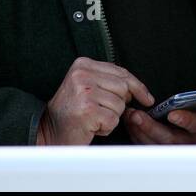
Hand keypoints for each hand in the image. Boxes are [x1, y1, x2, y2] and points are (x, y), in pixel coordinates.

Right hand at [37, 57, 152, 145]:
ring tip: (92, 118)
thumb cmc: (71, 111)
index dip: (137, 86)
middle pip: (123, 88)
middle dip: (118, 104)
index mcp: (83, 64)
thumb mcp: (88, 87)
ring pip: (120, 105)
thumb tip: (139, 91)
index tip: (146, 98)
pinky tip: (90, 126)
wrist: (48, 131)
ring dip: (110, 117)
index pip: (121, 72)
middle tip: (99, 111)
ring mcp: (84, 92)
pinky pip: (113, 120)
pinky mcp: (87, 111)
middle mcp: (82, 75)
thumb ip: (110, 82)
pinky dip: (105, 128)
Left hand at [126, 62, 195, 145]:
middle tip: (139, 116)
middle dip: (154, 129)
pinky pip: (149, 147)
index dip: (187, 121)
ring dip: (143, 132)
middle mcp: (194, 141)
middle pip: (174, 141)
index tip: (173, 113)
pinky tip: (131, 123)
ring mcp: (178, 147)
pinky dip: (138, 136)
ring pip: (159, 146)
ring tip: (132, 117)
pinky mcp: (164, 149)